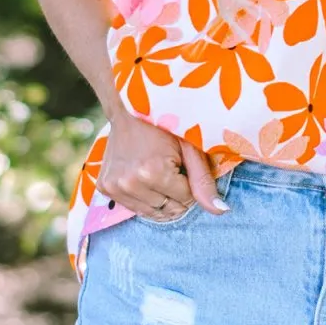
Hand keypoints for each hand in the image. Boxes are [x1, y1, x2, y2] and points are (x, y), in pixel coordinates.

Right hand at [95, 109, 227, 219]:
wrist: (128, 111)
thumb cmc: (164, 126)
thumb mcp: (190, 148)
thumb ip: (204, 181)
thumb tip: (221, 212)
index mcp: (152, 172)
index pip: (186, 199)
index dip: (190, 184)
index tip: (184, 166)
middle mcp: (130, 183)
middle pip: (169, 209)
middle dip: (177, 194)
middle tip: (173, 170)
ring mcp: (115, 187)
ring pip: (152, 213)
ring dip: (162, 199)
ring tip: (160, 174)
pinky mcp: (105, 188)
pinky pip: (135, 208)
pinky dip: (146, 199)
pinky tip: (146, 179)